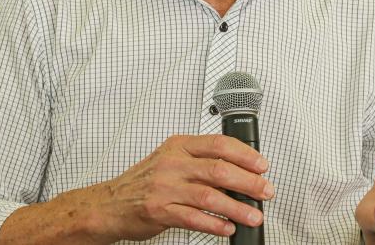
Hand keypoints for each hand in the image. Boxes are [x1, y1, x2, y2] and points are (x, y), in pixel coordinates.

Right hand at [0, 134, 273, 243]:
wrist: (108, 204)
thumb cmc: (143, 182)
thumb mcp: (170, 159)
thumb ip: (200, 160)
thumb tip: (239, 170)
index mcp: (178, 145)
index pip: (218, 144)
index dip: (245, 154)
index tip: (262, 165)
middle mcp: (173, 163)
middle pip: (219, 170)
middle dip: (249, 182)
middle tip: (266, 191)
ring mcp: (165, 187)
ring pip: (210, 196)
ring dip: (237, 208)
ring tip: (254, 216)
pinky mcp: (160, 211)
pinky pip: (193, 218)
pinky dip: (214, 224)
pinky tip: (227, 228)